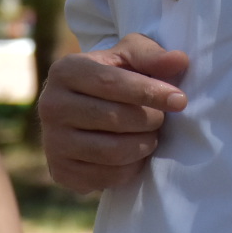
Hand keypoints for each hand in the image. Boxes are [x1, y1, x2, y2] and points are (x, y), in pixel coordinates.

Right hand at [38, 33, 188, 193]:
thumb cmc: (113, 76)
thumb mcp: (128, 55)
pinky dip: (131, 167)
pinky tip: (135, 153)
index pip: (112, 83)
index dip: (150, 92)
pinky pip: (107, 177)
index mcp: (65, 70)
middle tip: (161, 118)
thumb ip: (153, 55)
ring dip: (143, 145)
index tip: (180, 100)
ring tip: (151, 134)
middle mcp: (50, 105)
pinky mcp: (61, 172)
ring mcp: (52, 142)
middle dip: (150, 120)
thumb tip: (180, 60)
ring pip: (112, 151)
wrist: (85, 110)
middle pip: (114, 118)